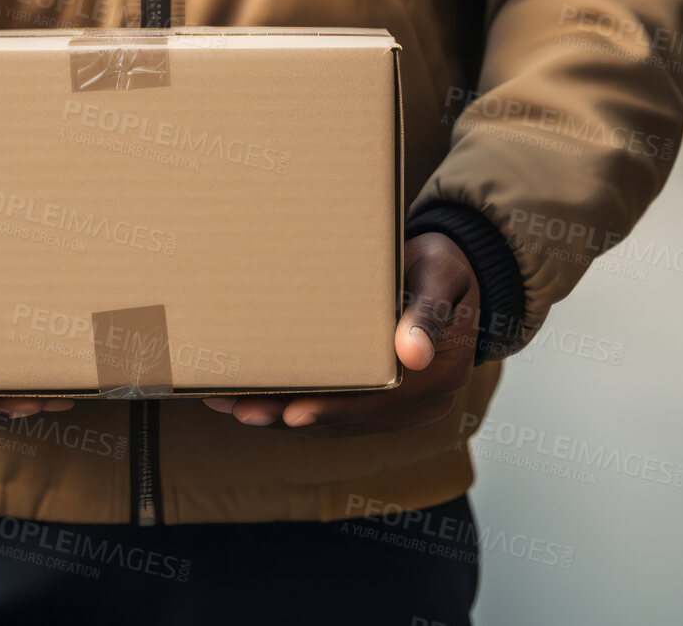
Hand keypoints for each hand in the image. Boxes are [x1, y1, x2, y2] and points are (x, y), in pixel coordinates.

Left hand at [201, 232, 479, 436]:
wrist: (452, 271)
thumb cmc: (442, 265)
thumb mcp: (441, 277)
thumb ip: (428, 312)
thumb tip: (414, 355)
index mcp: (438, 377)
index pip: (379, 403)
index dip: (334, 409)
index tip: (294, 413)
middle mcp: (420, 402)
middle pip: (347, 417)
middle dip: (290, 414)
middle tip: (240, 408)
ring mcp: (399, 405)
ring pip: (334, 418)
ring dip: (282, 414)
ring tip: (231, 403)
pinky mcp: (380, 399)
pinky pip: (334, 408)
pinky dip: (294, 403)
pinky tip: (254, 394)